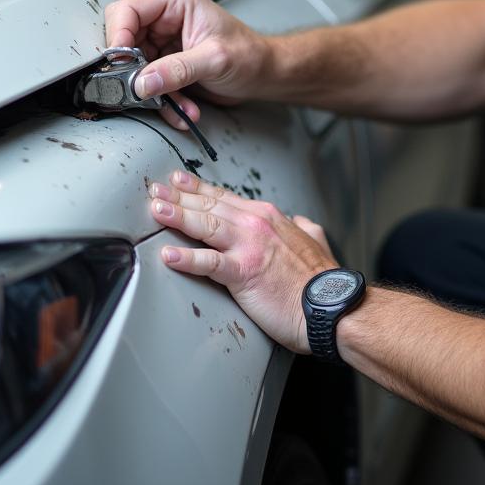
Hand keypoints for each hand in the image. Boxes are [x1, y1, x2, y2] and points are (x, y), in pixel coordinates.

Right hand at [105, 0, 269, 129]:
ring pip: (134, 69)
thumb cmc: (250, 54)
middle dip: (135, 73)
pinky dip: (163, 101)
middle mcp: (164, 17)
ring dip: (154, 94)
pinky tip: (184, 109)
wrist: (265, 74)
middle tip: (144, 92)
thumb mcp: (215, 59)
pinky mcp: (164, 63)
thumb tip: (143, 81)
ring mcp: (162, 41)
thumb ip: (178, 70)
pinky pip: (149, 84)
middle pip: (123, 42)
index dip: (117, 37)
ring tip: (179, 105)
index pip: (126, 11)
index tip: (120, 64)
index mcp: (174, 0)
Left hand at [148, 170, 336, 352]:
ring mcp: (249, 247)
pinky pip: (209, 263)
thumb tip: (300, 220)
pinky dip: (186, 258)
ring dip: (177, 216)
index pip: (225, 197)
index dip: (199, 188)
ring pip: (205, 225)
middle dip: (179, 196)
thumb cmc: (320, 278)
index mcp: (268, 217)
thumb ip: (304, 226)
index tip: (178, 181)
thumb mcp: (316, 238)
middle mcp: (256, 225)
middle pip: (209, 205)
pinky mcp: (244, 272)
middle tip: (154, 189)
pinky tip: (168, 255)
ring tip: (156, 210)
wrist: (330, 303)